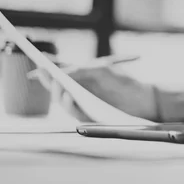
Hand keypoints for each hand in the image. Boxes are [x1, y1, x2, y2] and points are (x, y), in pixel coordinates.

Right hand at [37, 66, 156, 121]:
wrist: (144, 98)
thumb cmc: (124, 82)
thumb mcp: (103, 70)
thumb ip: (83, 70)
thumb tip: (64, 72)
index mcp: (82, 78)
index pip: (60, 74)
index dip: (48, 72)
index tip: (39, 66)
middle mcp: (81, 92)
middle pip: (58, 90)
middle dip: (50, 83)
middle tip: (48, 75)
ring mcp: (85, 105)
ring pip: (64, 103)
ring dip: (60, 95)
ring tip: (61, 85)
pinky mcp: (91, 117)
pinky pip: (77, 114)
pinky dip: (72, 106)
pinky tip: (71, 96)